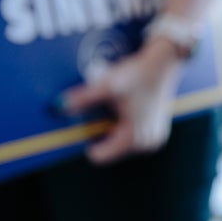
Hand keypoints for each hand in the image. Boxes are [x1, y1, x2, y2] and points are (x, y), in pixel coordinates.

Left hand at [59, 37, 183, 164]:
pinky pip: (132, 136)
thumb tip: (58, 107)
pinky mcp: (157, 133)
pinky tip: (129, 107)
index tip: (88, 120)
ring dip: (113, 128)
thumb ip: (83, 99)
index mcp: (134, 138)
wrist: (163, 65)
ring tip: (120, 106)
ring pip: (121, 142)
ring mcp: (154, 140)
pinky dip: (125, 125)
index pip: (99, 156)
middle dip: (102, 131)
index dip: (87, 139)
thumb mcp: (107, 86)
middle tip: (108, 108)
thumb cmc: (137, 75)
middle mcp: (146, 144)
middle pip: (110, 148)